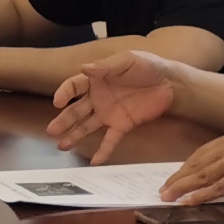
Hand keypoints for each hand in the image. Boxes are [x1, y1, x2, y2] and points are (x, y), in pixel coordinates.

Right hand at [47, 52, 178, 160]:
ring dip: (75, 135)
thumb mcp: (127, 61)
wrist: (171, 82)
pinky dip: (103, 150)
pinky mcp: (122, 125)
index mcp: (97, 79)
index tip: (58, 102)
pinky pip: (110, 139)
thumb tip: (84, 68)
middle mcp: (98, 97)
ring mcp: (109, 113)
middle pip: (76, 110)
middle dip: (64, 120)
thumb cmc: (148, 66)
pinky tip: (94, 162)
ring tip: (62, 146)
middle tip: (52, 130)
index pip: (74, 86)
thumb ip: (106, 67)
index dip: (64, 93)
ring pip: (88, 126)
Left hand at [162, 126, 223, 203]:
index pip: (200, 154)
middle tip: (161, 191)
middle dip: (177, 178)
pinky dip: (202, 194)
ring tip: (167, 197)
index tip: (172, 177)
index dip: (184, 167)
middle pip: (196, 164)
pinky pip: (219, 186)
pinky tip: (190, 201)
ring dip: (183, 187)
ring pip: (203, 175)